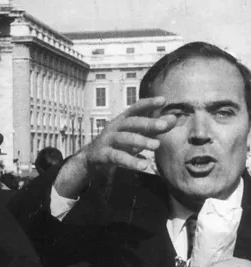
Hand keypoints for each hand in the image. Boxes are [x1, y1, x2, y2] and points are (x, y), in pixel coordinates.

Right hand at [54, 97, 175, 198]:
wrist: (92, 158)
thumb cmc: (119, 143)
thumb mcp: (136, 134)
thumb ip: (154, 127)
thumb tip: (174, 119)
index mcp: (123, 120)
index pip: (136, 108)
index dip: (148, 104)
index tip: (163, 100)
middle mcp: (114, 127)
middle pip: (131, 122)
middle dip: (147, 123)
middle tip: (164, 125)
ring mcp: (107, 140)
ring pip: (124, 138)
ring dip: (140, 141)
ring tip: (156, 146)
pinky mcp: (103, 154)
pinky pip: (118, 157)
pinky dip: (131, 161)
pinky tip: (144, 166)